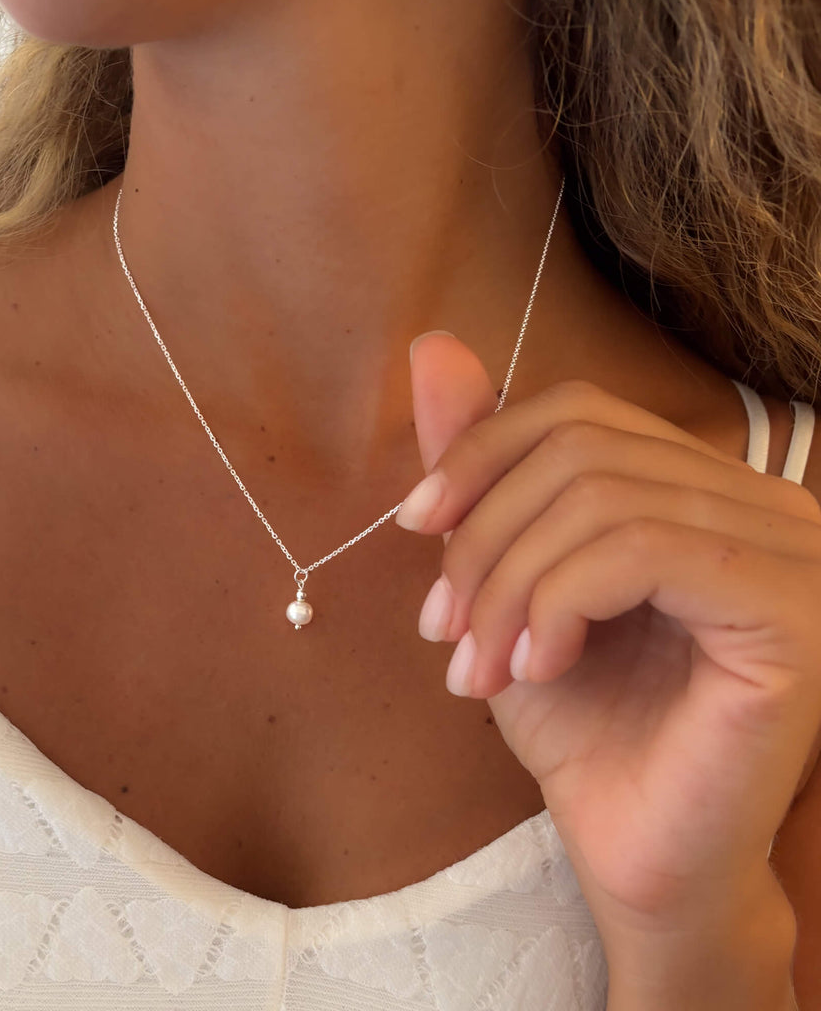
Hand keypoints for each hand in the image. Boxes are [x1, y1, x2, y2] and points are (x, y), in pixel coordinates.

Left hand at [397, 332, 820, 944]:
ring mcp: (791, 552)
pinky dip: (556, 601)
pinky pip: (640, 549)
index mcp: (700, 491)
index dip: (482, 453)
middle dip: (483, 539)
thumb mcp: (510, 584)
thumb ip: (484, 471)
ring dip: (505, 584)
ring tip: (474, 665)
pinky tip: (534, 668)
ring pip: (600, 499)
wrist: (638, 853)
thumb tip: (432, 346)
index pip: (581, 412)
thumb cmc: (580, 724)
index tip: (415, 524)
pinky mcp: (794, 611)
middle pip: (581, 449)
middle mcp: (762, 504)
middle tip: (441, 629)